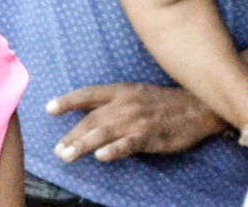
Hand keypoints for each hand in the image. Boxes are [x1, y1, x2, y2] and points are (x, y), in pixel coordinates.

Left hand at [45, 82, 222, 162]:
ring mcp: (138, 120)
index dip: (68, 100)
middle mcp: (126, 104)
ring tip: (67, 155)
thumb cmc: (165, 102)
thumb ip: (113, 101)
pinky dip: (114, 150)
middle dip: (72, 134)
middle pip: (92, 119)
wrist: (198, 106)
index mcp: (121, 91)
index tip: (49, 108)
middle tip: (56, 149)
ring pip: (104, 132)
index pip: (88, 94)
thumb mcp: (136, 93)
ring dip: (83, 144)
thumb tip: (87, 111)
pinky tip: (101, 157)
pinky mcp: (151, 136)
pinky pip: (129, 144)